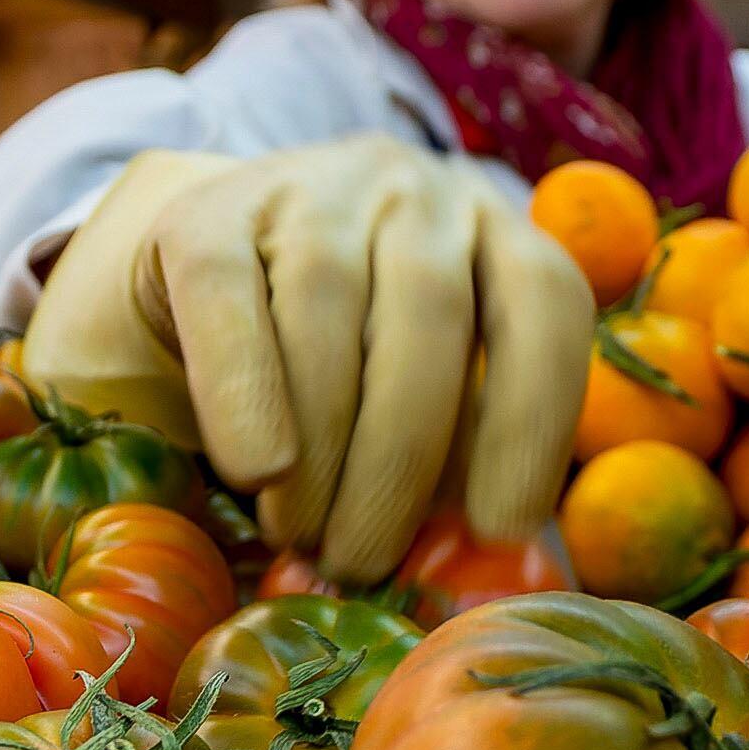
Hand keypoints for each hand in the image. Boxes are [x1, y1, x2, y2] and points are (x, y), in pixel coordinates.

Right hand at [25, 140, 592, 583]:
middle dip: (402, 460)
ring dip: (322, 445)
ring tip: (306, 536)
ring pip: (328, 307)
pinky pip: (228, 299)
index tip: (502, 528)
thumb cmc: (343, 366)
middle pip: (428, 318)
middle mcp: (415, 190)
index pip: (545, 306)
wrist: (203, 282)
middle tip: (365, 562)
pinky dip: (245, 393)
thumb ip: (456, 454)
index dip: (533, 421)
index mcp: (497, 229)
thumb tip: (478, 554)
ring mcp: (313, 187)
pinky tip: (258, 471)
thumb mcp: (420, 398)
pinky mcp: (207, 211)